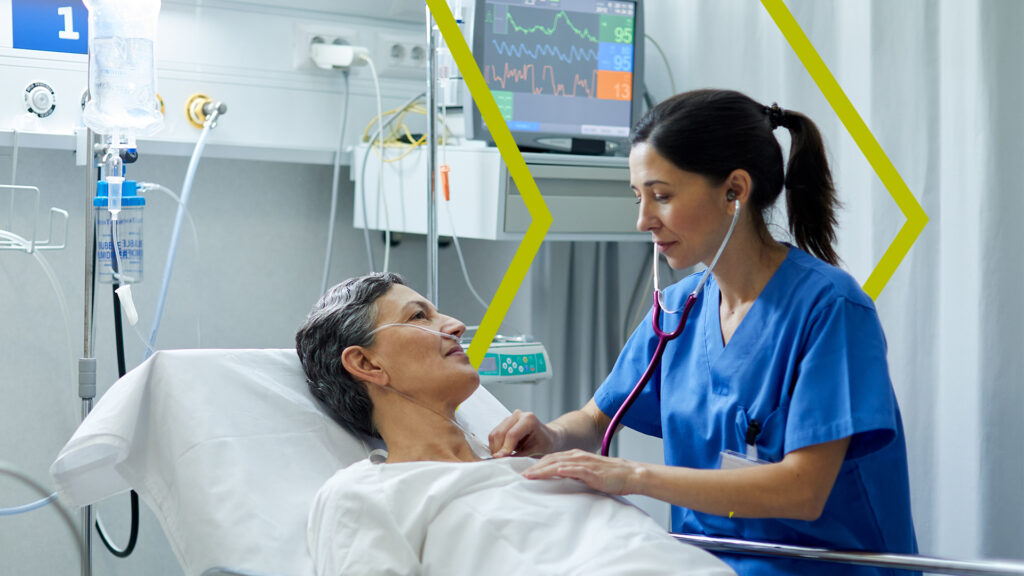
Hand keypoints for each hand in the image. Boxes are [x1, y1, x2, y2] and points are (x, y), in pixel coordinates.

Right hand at [488, 410, 558, 457]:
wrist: (548, 436)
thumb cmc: (545, 444)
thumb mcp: (535, 451)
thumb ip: (519, 455)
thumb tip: (502, 459)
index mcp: (529, 419)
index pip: (512, 434)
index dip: (505, 448)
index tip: (500, 459)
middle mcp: (518, 415)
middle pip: (500, 433)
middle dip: (498, 449)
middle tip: (499, 462)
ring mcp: (510, 417)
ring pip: (495, 433)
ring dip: (494, 447)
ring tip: (501, 458)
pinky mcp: (505, 422)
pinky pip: (494, 434)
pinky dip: (494, 445)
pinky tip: (501, 452)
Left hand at [522, 449, 641, 495]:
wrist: (629, 474)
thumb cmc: (609, 476)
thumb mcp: (586, 473)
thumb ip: (572, 474)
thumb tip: (557, 480)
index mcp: (575, 456)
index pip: (551, 458)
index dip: (537, 464)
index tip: (524, 471)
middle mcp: (578, 456)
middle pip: (551, 459)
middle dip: (535, 467)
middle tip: (520, 474)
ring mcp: (585, 463)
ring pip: (560, 463)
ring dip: (544, 469)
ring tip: (530, 475)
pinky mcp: (593, 472)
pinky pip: (577, 469)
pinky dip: (565, 469)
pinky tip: (556, 471)